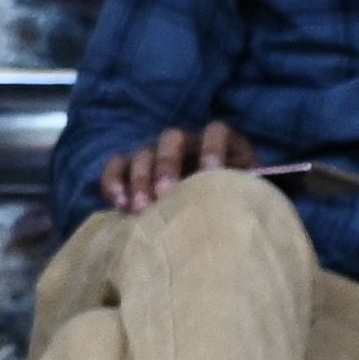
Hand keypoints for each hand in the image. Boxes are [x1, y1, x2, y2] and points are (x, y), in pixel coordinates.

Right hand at [108, 121, 254, 215]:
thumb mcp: (244, 200)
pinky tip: (120, 204)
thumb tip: (241, 202)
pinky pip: (117, 167)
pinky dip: (114, 181)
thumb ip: (242, 194)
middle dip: (167, 164)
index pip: (216, 131)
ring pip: (143, 153)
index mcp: (220, 147)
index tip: (211, 173)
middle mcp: (187, 145)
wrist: (211, 228)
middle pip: (172, 138)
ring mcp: (158, 156)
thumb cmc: (234, 211)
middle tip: (166, 193)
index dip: (213, 147)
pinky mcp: (134, 171)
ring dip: (140, 179)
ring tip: (142, 208)